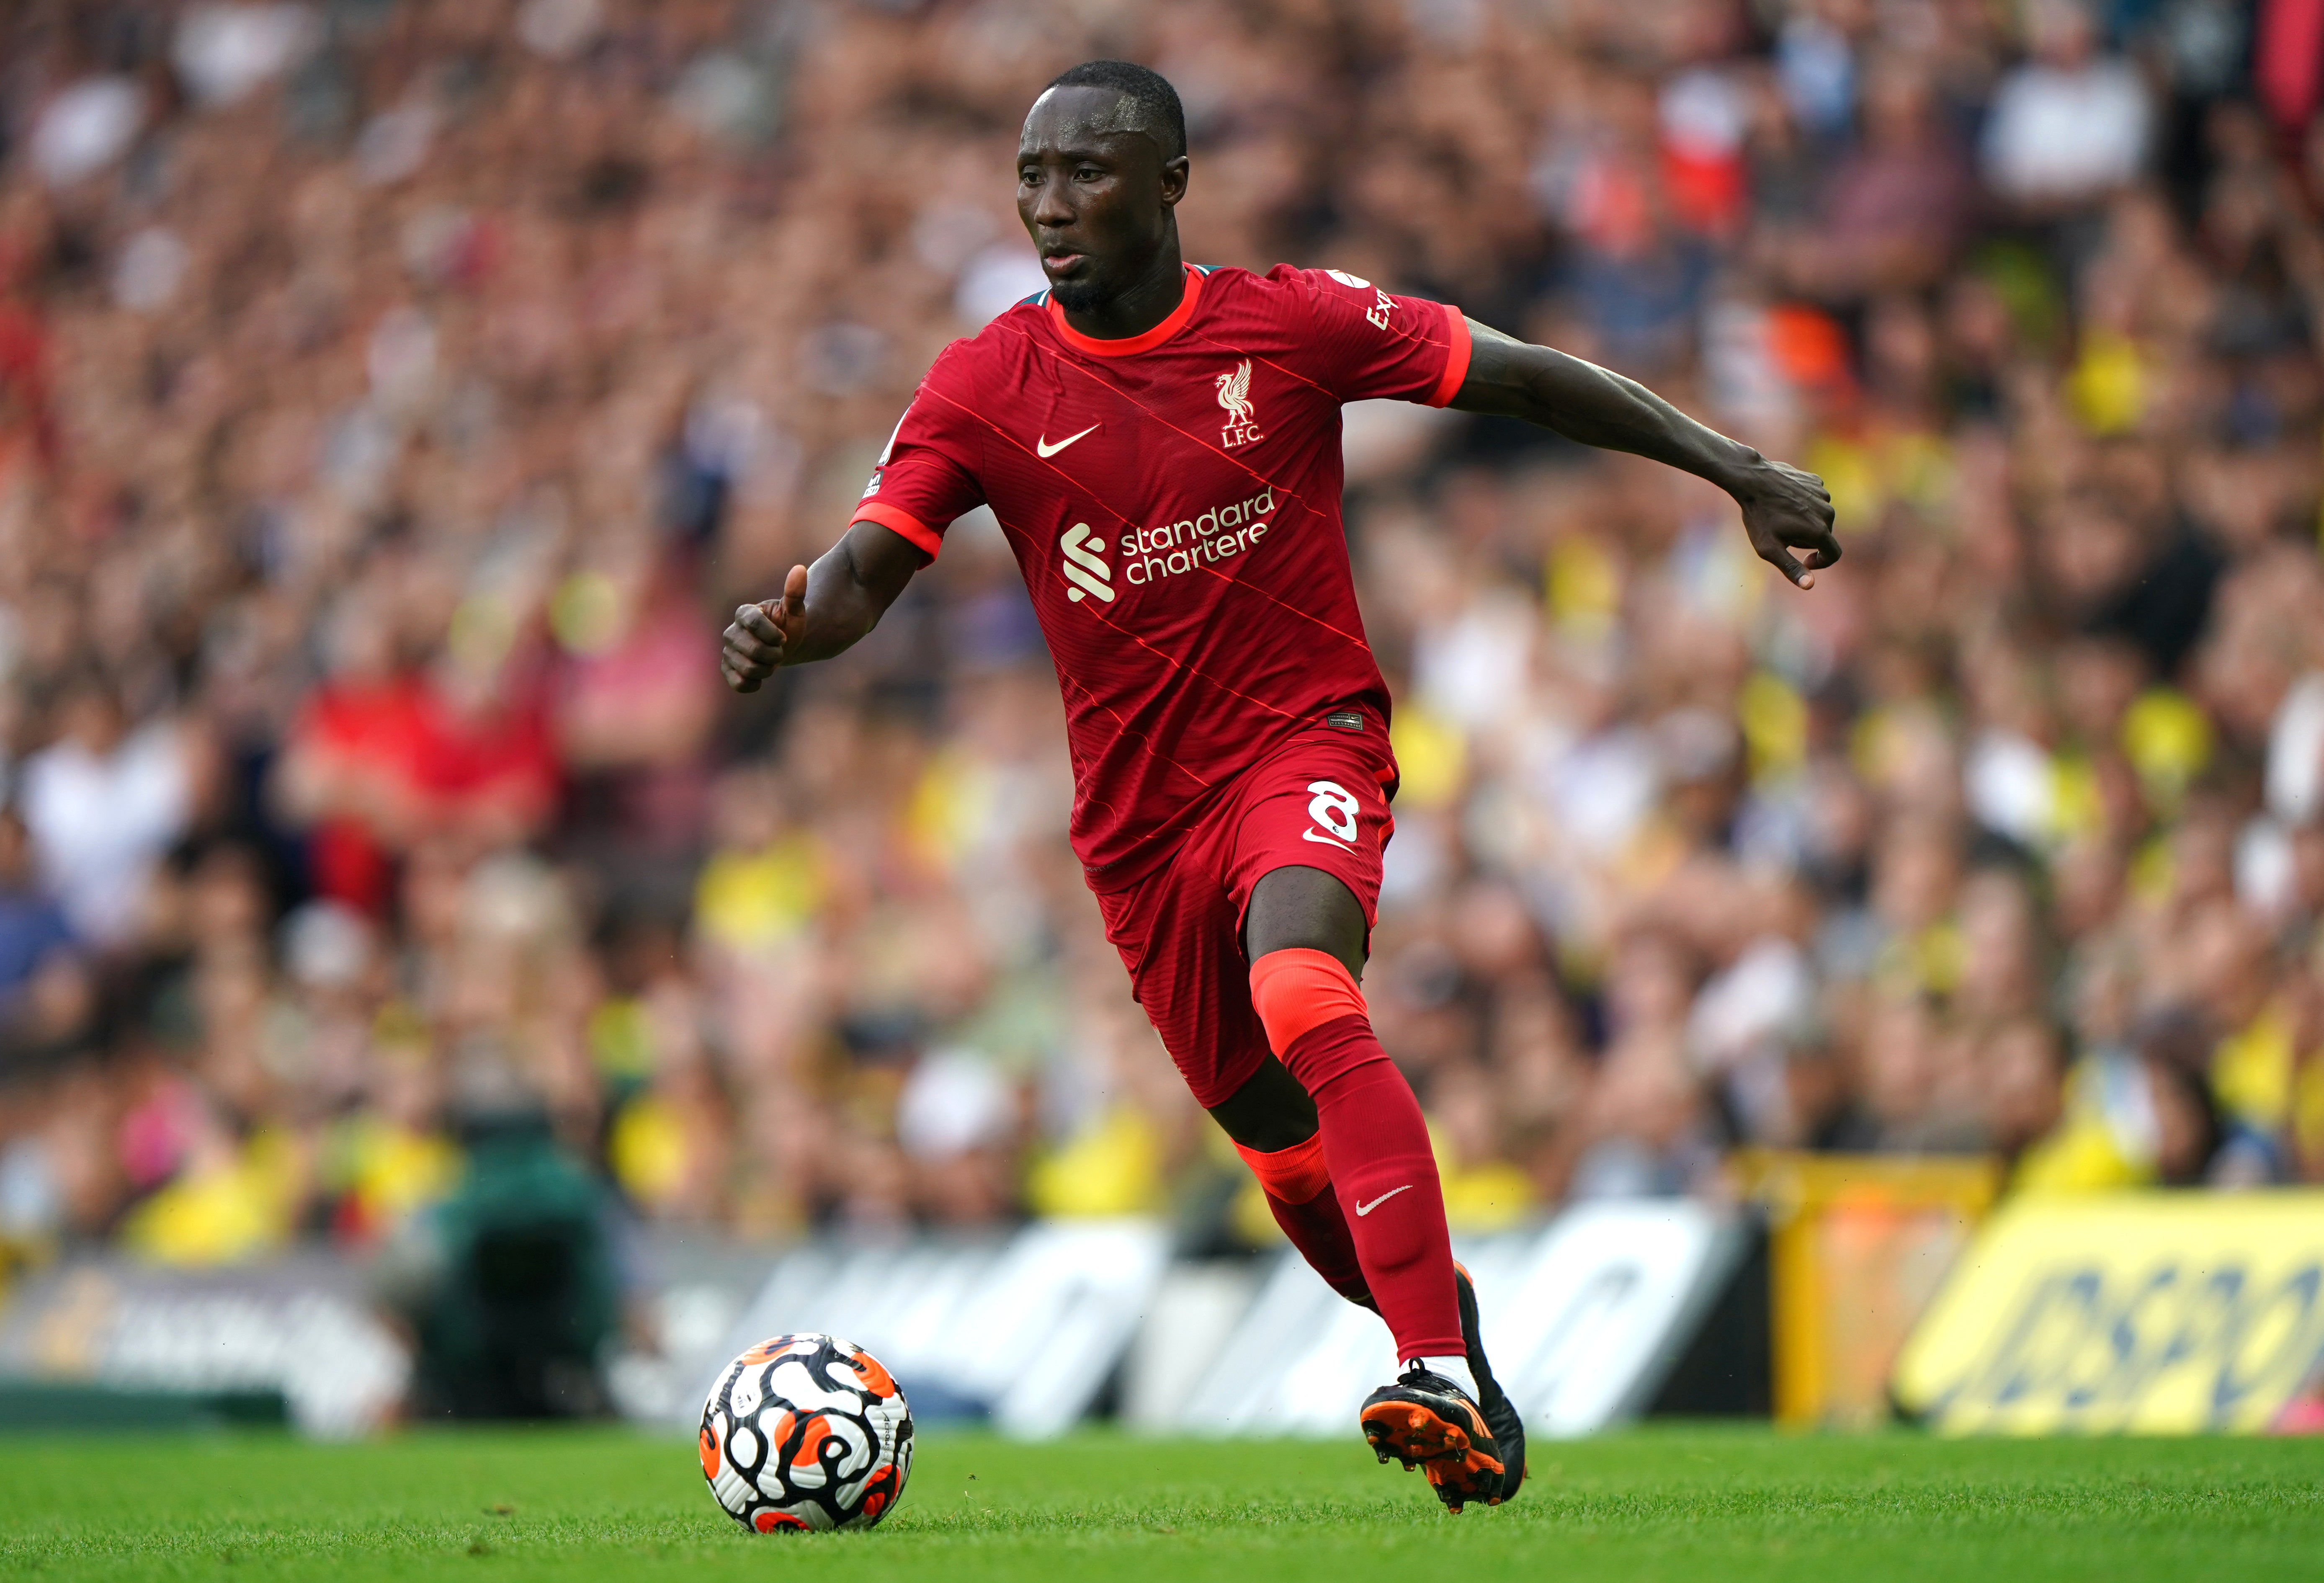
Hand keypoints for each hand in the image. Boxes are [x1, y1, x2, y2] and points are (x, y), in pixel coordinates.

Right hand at [720, 564, 806, 692]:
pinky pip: (737, 683)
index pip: (754, 623)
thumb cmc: (788, 625)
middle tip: (779, 652)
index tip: (783, 638)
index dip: (773, 635)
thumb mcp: (795, 610)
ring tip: (771, 663)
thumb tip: (799, 569)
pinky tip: (760, 678)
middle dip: (774, 655)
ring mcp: (727, 651)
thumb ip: (795, 592)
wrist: (783, 647)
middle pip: (752, 650)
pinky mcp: (726, 669)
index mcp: (744, 613)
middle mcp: (731, 632)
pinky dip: (753, 684)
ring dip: (767, 670)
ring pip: (747, 668)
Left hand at [1732, 459, 1840, 588]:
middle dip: (1806, 539)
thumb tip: (1810, 585)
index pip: (1834, 554)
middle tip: (1781, 533)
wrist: (1751, 479)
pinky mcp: (1816, 482)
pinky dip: (1803, 504)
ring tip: (1780, 516)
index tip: (1805, 561)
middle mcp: (1827, 511)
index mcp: (1819, 530)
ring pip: (1819, 517)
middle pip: (1824, 535)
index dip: (1821, 562)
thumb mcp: (1769, 549)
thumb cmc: (1758, 516)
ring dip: (1805, 521)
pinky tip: (1783, 500)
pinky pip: (1814, 500)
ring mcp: (1823, 494)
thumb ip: (1791, 568)